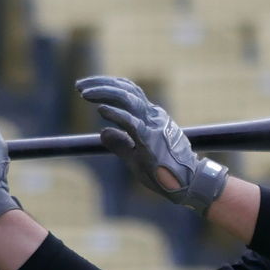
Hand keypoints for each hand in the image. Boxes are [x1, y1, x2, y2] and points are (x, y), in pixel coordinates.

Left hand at [75, 76, 228, 213]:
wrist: (189, 185)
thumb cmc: (165, 173)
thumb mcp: (137, 157)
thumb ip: (121, 144)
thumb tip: (103, 131)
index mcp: (152, 117)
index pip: (129, 92)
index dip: (107, 85)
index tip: (87, 87)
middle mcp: (154, 116)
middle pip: (127, 90)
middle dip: (102, 84)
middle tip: (79, 86)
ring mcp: (155, 126)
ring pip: (129, 99)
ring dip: (105, 93)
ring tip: (84, 93)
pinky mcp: (152, 140)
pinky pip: (132, 122)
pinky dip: (116, 114)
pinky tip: (101, 110)